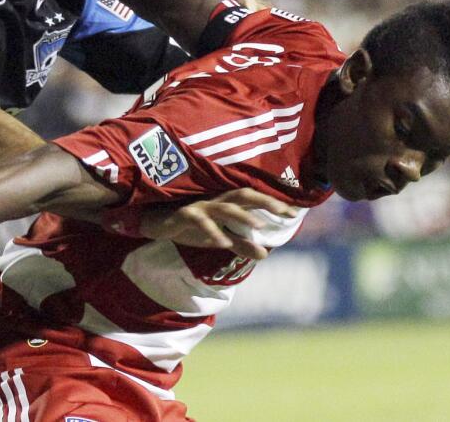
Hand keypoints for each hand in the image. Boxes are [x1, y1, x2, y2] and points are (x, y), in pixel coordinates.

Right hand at [138, 188, 296, 258]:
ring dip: (242, 216)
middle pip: (244, 195)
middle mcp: (215, 201)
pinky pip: (199, 220)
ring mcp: (200, 206)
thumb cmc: (189, 225)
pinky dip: (211, 231)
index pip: (254, 199)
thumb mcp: (219, 237)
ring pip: (224, 206)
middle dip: (266, 201)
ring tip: (259, 225)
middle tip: (285, 211)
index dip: (274, 204)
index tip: (295, 212)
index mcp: (225, 203)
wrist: (154, 223)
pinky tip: (222, 242)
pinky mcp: (183, 215)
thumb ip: (241, 244)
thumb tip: (265, 254)